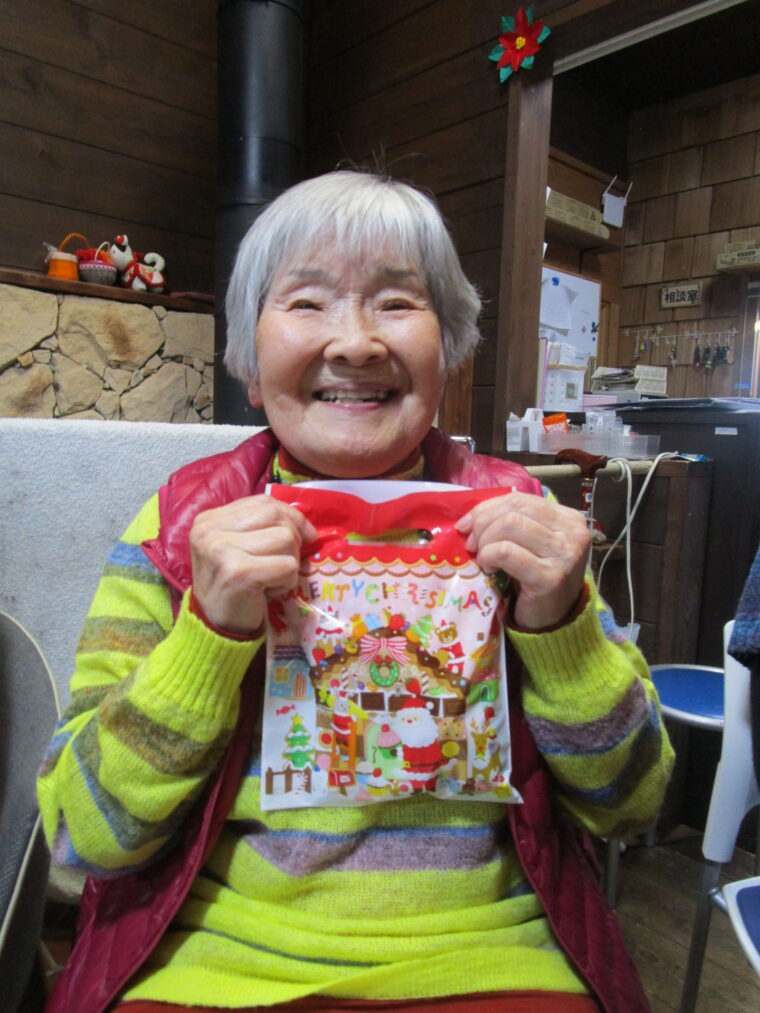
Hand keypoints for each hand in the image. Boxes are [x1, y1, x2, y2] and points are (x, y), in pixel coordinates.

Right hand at [189, 496, 315, 635]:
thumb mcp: (237, 548)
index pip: (263, 502)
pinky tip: (268, 591)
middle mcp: (209, 531)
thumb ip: (260, 527)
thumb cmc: (232, 587)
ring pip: (286, 539)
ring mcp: (221, 550)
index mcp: (209, 520)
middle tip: (281, 563)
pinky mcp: (238, 572)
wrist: (213, 629)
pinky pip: (287, 566)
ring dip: (288, 563)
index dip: (291, 516)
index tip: (304, 534)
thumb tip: (306, 524)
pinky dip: (286, 582)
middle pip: (276, 516)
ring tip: (269, 579)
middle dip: (292, 539)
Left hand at [456, 493, 589, 630]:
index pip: (521, 499)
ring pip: (510, 526)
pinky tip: (490, 568)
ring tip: (484, 558)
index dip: (488, 508)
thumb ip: (511, 522)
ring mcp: (564, 554)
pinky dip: (490, 556)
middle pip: (514, 511)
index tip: (466, 524)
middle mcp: (573, 533)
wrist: (553, 620)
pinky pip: (507, 552)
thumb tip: (469, 516)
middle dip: (483, 524)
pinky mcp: (551, 577)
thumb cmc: (535, 578)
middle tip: (472, 544)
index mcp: (569, 518)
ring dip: (486, 542)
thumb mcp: (529, 543)